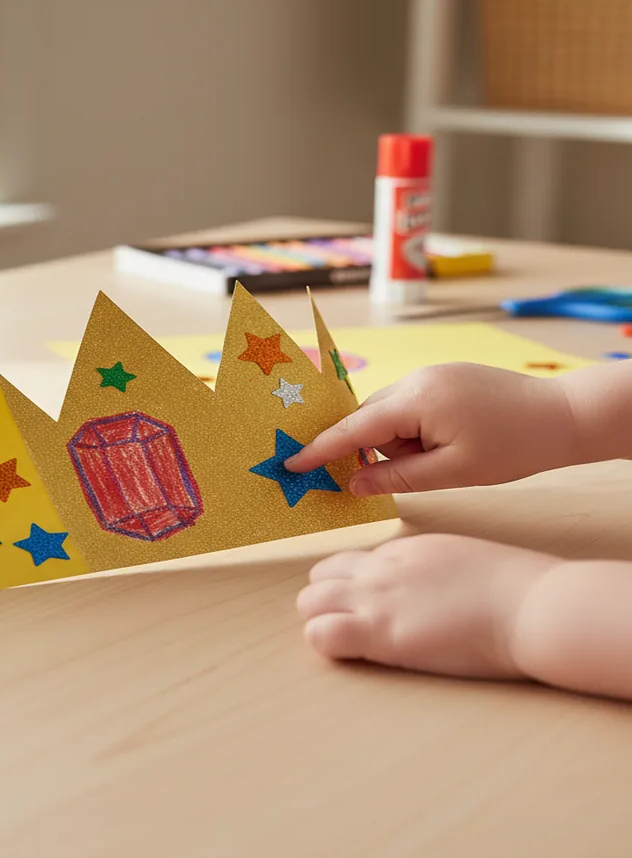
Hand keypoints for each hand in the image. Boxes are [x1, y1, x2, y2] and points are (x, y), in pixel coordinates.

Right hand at [284, 363, 574, 495]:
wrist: (567, 416)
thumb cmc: (514, 446)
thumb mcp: (453, 473)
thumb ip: (396, 477)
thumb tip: (354, 483)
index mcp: (416, 400)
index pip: (354, 427)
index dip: (321, 448)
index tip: (291, 463)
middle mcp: (417, 379)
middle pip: (370, 418)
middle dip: (380, 448)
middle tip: (415, 469)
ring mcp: (431, 374)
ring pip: (390, 414)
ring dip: (403, 440)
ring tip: (450, 455)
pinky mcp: (444, 377)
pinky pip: (410, 405)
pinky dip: (416, 428)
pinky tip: (450, 442)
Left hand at [297, 534, 559, 678]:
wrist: (532, 605)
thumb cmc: (517, 590)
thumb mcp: (464, 560)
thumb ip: (433, 570)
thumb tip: (432, 587)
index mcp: (404, 549)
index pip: (351, 563)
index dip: (352, 588)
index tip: (369, 609)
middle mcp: (382, 568)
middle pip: (320, 578)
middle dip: (326, 603)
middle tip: (352, 629)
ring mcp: (376, 598)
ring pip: (310, 603)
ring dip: (321, 622)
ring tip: (351, 644)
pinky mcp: (380, 632)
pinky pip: (321, 634)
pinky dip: (325, 644)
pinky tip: (352, 655)